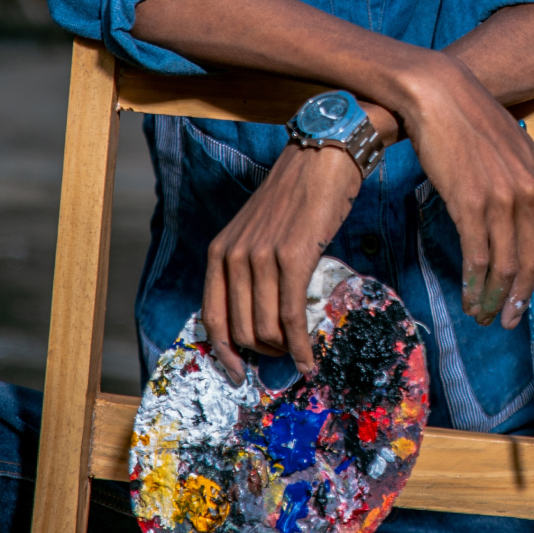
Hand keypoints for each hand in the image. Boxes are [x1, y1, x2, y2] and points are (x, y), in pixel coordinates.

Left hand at [201, 140, 361, 383]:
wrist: (322, 158)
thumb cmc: (295, 195)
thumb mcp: (256, 230)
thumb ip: (249, 267)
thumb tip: (259, 319)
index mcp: (220, 250)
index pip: (211, 317)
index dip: (224, 353)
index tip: (238, 375)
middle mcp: (234, 255)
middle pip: (241, 330)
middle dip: (264, 353)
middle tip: (284, 357)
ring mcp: (262, 257)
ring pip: (266, 329)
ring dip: (284, 351)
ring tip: (299, 352)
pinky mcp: (294, 258)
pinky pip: (292, 317)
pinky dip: (301, 346)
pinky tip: (309, 359)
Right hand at [399, 55, 533, 327]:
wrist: (440, 94)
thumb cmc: (471, 118)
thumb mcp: (513, 146)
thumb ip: (523, 180)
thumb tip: (518, 216)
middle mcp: (530, 193)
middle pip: (533, 262)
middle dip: (520, 298)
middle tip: (506, 320)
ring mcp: (502, 199)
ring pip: (505, 266)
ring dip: (494, 298)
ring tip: (483, 315)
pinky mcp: (470, 203)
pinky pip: (477, 257)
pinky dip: (473, 284)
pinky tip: (467, 296)